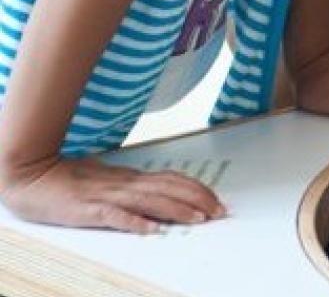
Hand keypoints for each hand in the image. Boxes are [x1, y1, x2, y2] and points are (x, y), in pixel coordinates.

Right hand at [0, 155, 224, 233]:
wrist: (34, 173)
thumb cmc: (71, 178)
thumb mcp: (108, 180)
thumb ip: (132, 187)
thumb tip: (158, 196)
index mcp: (131, 178)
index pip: (172, 180)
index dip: (196, 189)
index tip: (216, 201)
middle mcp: (125, 184)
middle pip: (169, 189)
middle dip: (198, 200)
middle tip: (219, 212)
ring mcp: (108, 195)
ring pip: (150, 200)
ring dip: (176, 210)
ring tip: (197, 219)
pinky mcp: (88, 209)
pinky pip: (114, 216)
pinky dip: (134, 222)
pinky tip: (150, 230)